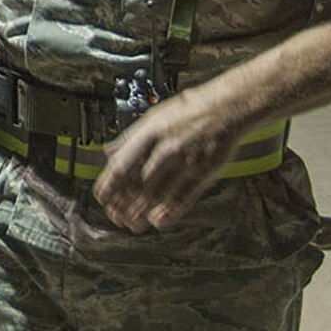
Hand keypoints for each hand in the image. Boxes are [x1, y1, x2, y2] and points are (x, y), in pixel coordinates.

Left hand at [92, 90, 245, 231]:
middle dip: (125, 204)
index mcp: (150, 133)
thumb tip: (109, 152)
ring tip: (132, 223)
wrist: (227, 107)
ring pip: (159, 193)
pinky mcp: (204, 171)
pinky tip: (159, 220)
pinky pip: (185, 196)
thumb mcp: (153, 116)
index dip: (109, 184)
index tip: (102, 197)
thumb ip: (130, 137)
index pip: (123, 164)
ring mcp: (186, 161)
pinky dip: (170, 211)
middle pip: (139, 183)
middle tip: (116, 216)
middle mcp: (166, 147)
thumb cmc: (190, 110)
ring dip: (143, 211)